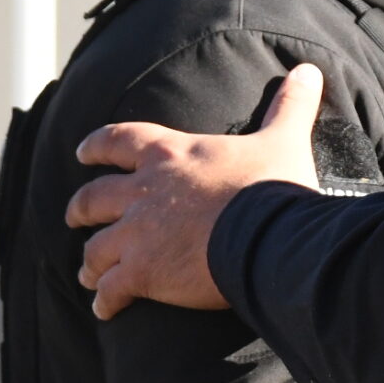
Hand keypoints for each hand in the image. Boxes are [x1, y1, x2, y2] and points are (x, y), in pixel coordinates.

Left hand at [69, 65, 325, 317]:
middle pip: (94, 198)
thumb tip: (310, 71)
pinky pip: (111, 290)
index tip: (82, 153)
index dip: (97, 146)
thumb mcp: (283, 139)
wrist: (266, 237)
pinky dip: (105, 302)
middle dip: (79, 209)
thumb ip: (289, 106)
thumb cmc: (272, 187)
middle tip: (73, 216)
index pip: (119, 141)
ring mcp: (137, 234)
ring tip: (89, 274)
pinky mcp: (142, 273)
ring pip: (96, 249)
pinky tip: (104, 311)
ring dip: (91, 262)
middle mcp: (143, 192)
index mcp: (169, 155)